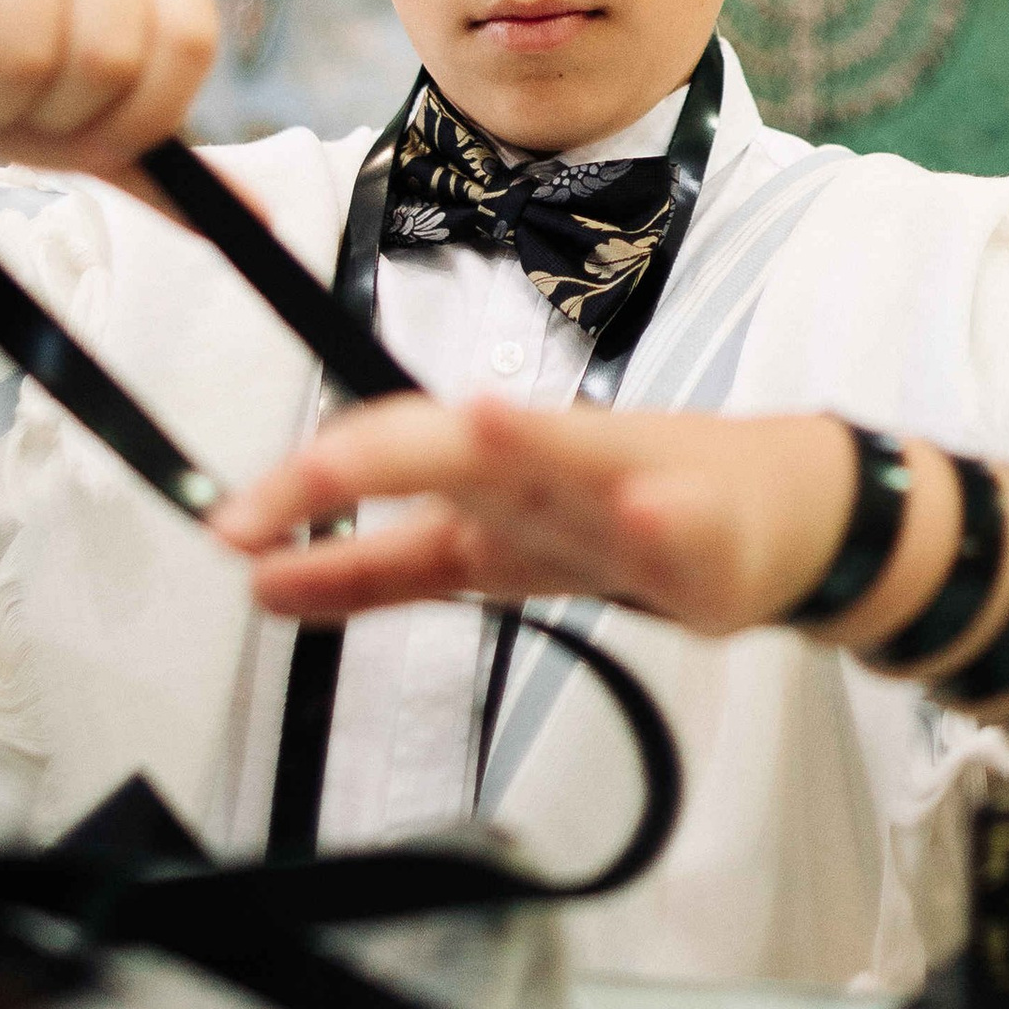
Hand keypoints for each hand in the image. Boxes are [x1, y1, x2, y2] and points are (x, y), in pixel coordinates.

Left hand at [211, 398, 857, 638]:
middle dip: (369, 463)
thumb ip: (375, 572)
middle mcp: (543, 471)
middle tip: (293, 482)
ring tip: (467, 425)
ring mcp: (625, 491)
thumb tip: (261, 583)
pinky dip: (645, 514)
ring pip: (562, 461)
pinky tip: (627, 509)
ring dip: (515, 444)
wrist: (780, 516)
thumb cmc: (632, 513)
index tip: (228, 529)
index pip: (384, 468)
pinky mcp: (700, 532)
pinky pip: (669, 523)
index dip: (305, 495)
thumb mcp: (488, 552)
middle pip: (452, 450)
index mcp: (489, 479)